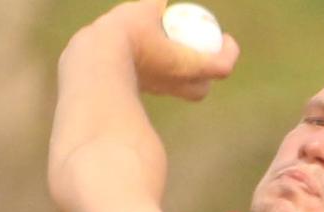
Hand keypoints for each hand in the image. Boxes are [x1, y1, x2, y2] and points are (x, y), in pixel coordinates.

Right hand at [98, 0, 240, 100]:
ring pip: (177, 89)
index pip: (222, 67)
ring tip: (172, 51)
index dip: (229, 53)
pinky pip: (155, 84)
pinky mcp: (137, 90)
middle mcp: (175, 84)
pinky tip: (145, 54)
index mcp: (187, 66)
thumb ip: (158, 4)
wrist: (94, 63)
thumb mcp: (146, 8)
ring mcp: (155, 90)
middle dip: (205, 74)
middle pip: (199, 89)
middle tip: (201, 52)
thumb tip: (164, 0)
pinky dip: (158, 71)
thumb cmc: (126, 36)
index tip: (226, 39)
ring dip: (181, 74)